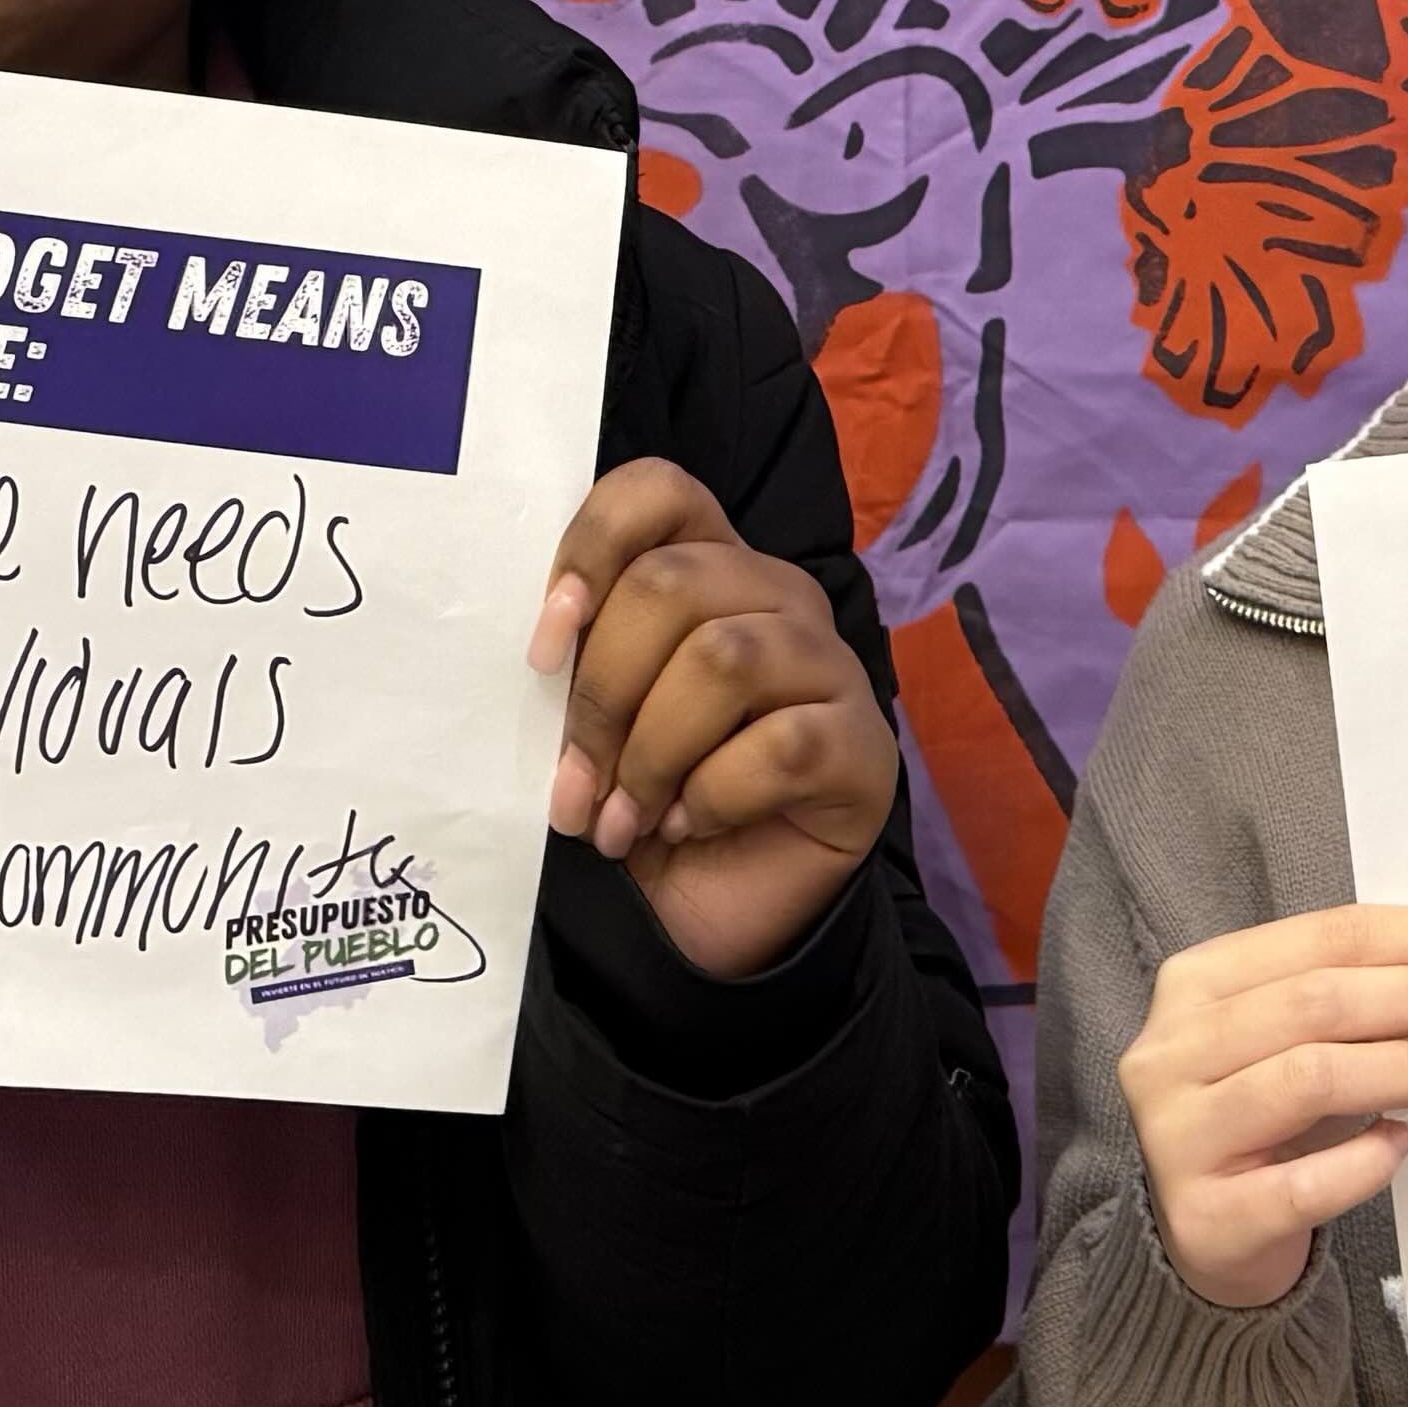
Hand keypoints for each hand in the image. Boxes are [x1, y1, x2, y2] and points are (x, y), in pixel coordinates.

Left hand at [527, 460, 900, 981]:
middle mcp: (777, 597)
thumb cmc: (643, 802)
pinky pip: (780, 745)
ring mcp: (830, 666)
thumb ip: (574, 669)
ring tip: (622, 820)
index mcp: (707, 568)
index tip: (543, 645)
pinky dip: (712, 797)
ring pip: (724, 657)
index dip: (592, 546)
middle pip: (675, 583)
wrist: (709, 916)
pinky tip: (689, 826)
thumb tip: (544, 651)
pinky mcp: (863, 745)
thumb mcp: (591, 725)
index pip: (660, 490)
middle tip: (574, 782)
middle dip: (603, 693)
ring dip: (650, 753)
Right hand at [1117, 905, 1407, 1308]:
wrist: (1204, 1231)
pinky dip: (1366, 1161)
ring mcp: (1180, 1135)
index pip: (1327, 936)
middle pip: (1318, 1000)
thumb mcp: (1291, 1038)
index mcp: (1197, 982)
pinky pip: (1304, 1184)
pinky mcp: (1207, 1216)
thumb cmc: (1267, 1118)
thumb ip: (1356, 994)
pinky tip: (1400, 1144)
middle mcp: (1172, 1050)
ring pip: (1310, 1077)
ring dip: (1406, 1069)